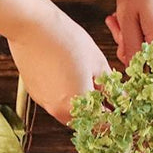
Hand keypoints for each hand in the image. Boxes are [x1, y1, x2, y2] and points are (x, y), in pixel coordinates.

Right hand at [6, 0, 110, 124]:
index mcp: (78, 105)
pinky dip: (64, 96)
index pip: (100, 124)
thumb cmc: (66, 40)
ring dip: (80, 104)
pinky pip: (54, 102)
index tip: (118, 110)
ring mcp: (44, 103)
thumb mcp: (97, 62)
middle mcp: (58, 110)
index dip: (112, 118)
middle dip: (96, 112)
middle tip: (105, 95)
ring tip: (86, 82)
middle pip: (84, 121)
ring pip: (68, 112)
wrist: (32, 28)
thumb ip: (110, 86)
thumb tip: (119, 98)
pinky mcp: (35, 94)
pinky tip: (68, 76)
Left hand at [106, 0, 152, 64]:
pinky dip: (145, 22)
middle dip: (128, 42)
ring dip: (134, 30)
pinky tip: (134, 8)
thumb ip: (129, 44)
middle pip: (150, 53)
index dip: (132, 63)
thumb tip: (132, 66)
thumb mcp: (127, 15)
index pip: (149, 68)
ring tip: (120, 12)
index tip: (120, 47)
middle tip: (114, 23)